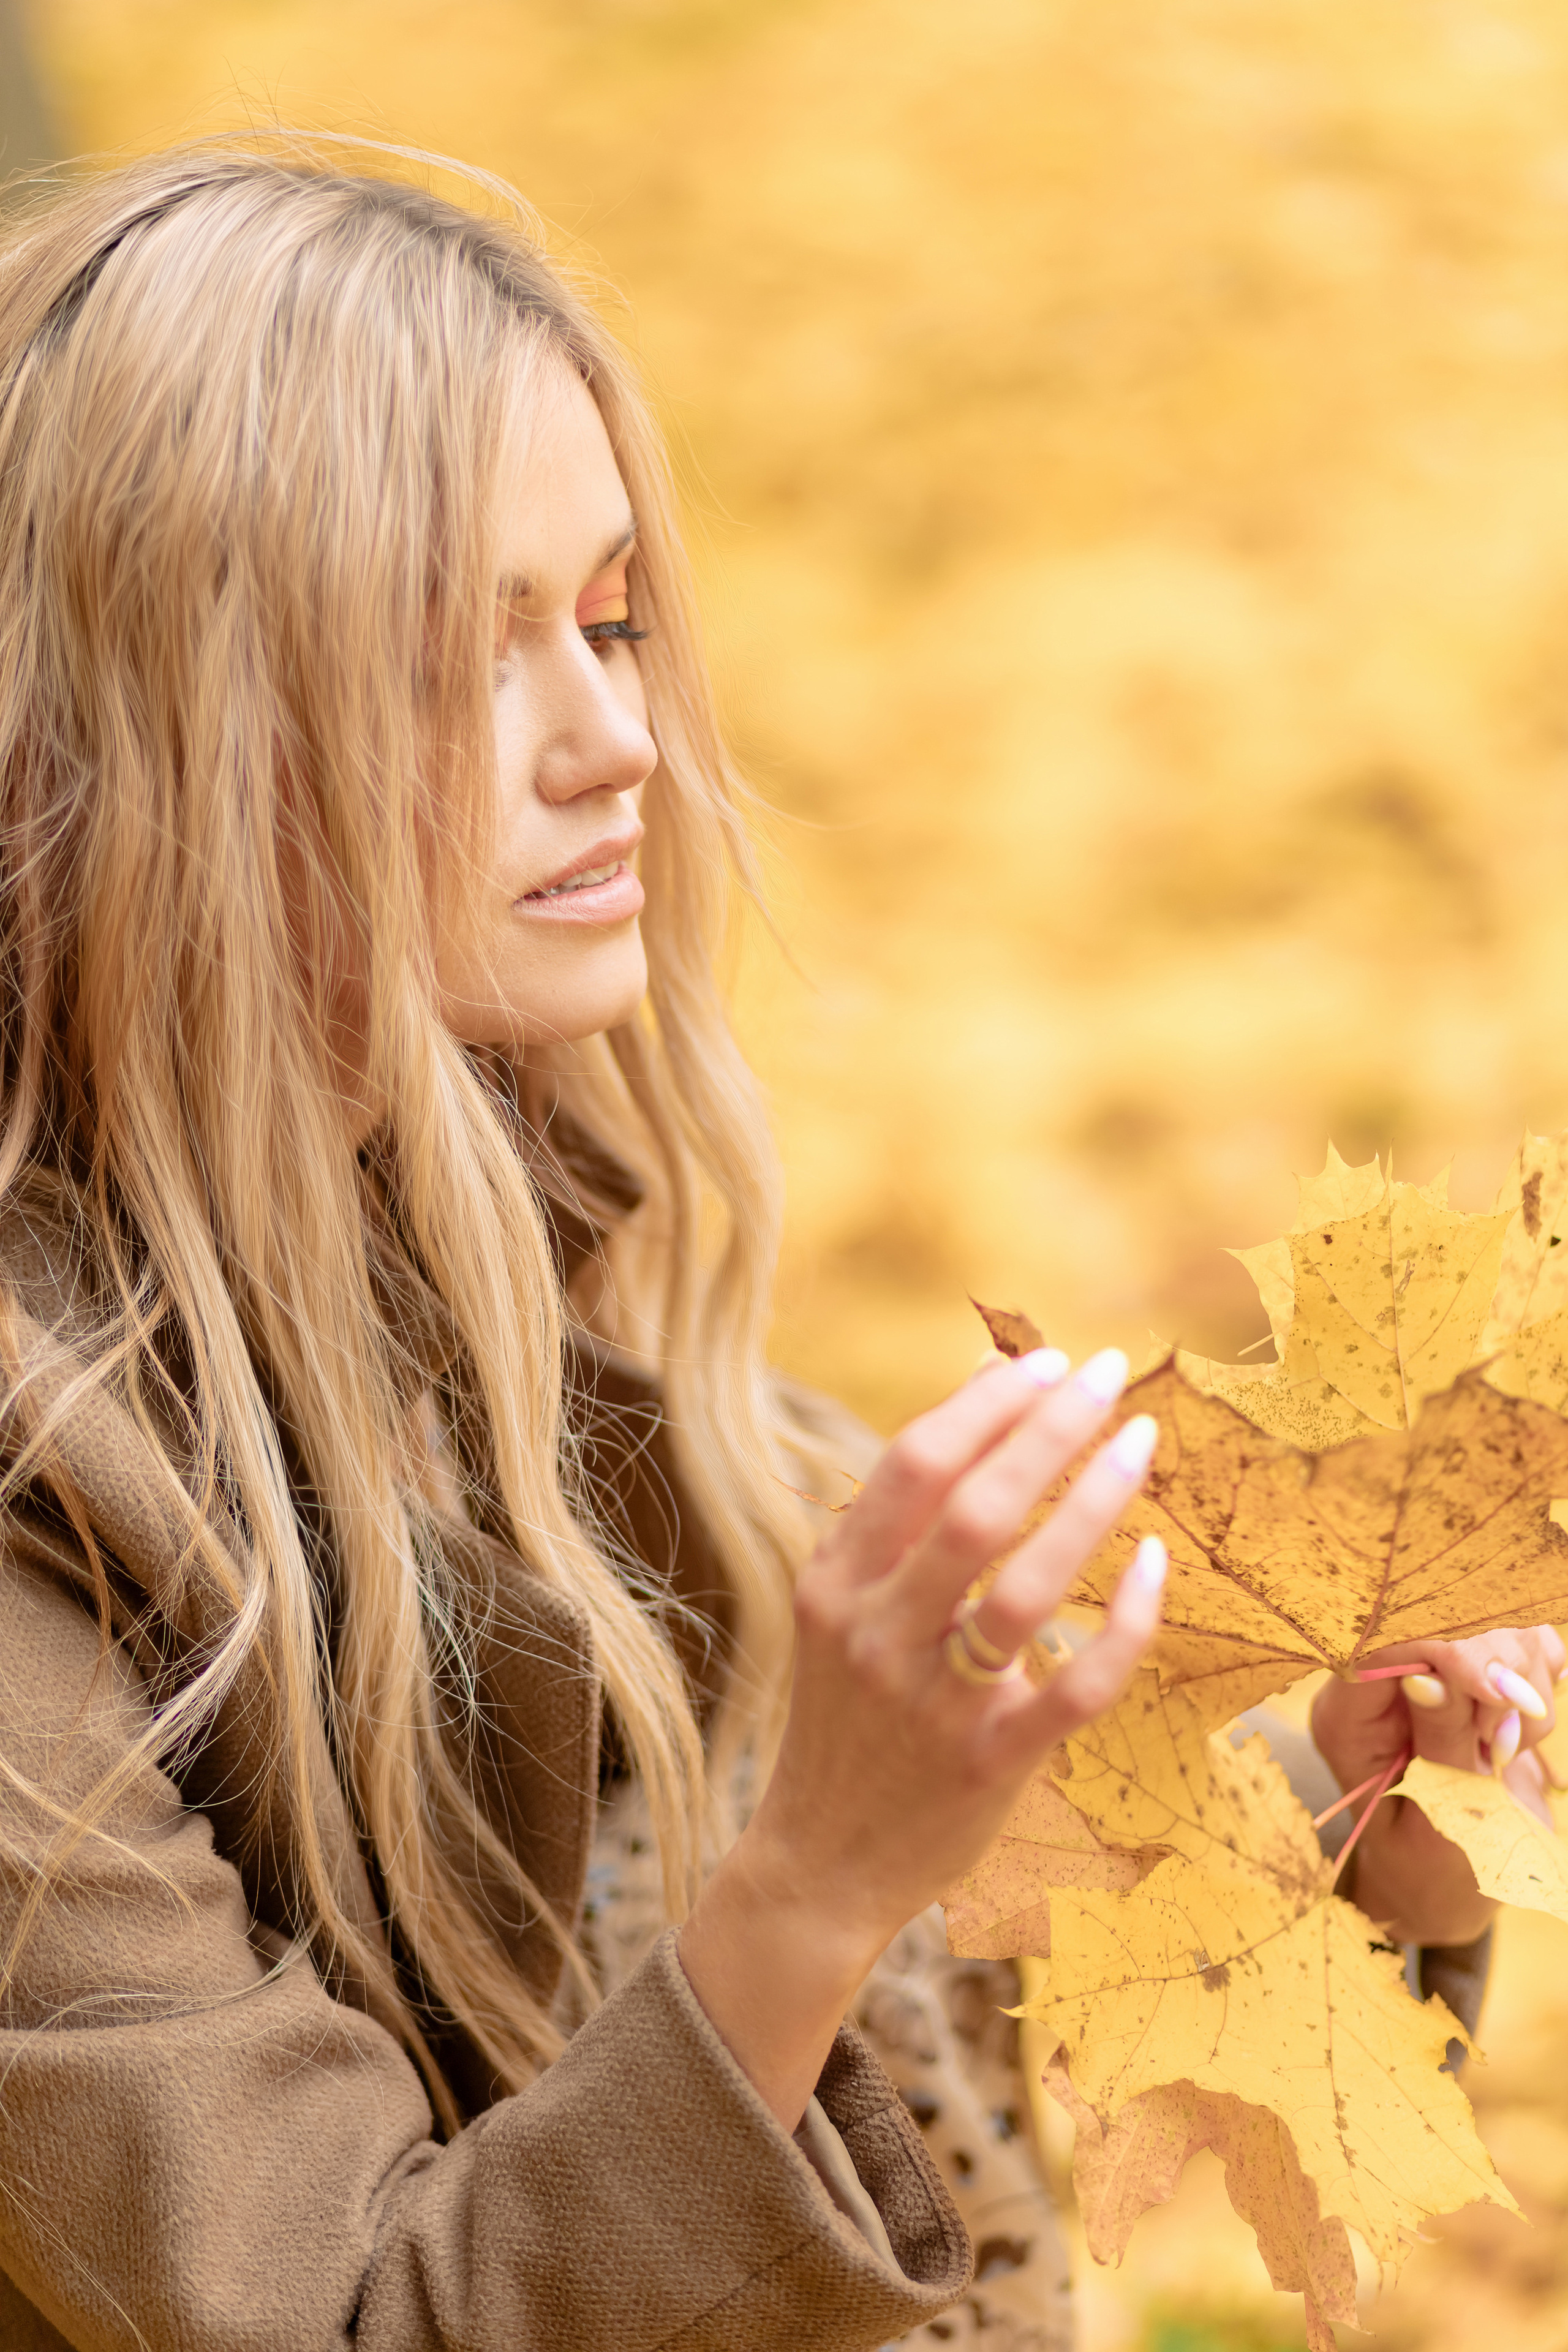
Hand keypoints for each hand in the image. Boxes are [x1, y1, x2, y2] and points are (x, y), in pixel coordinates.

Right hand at [678, 1344, 1164, 2127]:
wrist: (821, 1862)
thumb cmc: (849, 1719)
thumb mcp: (841, 1613)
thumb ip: (897, 1524)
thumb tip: (981, 1397)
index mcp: (834, 1584)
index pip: (913, 1464)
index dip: (987, 1403)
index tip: (1047, 1361)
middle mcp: (875, 1634)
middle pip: (972, 1506)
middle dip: (1048, 1428)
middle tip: (1107, 1375)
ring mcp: (932, 1702)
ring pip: (1024, 1585)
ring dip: (1092, 1501)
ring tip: (1141, 1443)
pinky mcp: (988, 1762)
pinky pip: (1076, 1683)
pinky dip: (1126, 1621)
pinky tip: (1157, 1566)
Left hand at [1310, 1627, 1563, 1945]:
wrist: (1449, 1881)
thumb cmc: (1431, 1865)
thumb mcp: (1433, 1821)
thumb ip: (1439, 1747)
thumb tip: (1428, 1673)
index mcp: (1346, 1714)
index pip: (1385, 1636)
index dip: (1445, 1646)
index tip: (1494, 1689)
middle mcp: (1381, 1676)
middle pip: (1446, 1616)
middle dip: (1494, 1667)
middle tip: (1498, 1742)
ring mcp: (1432, 1665)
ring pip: (1494, 1622)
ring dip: (1521, 1682)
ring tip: (1502, 1750)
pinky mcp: (1476, 1668)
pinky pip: (1524, 1640)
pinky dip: (1540, 1678)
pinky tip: (1519, 1730)